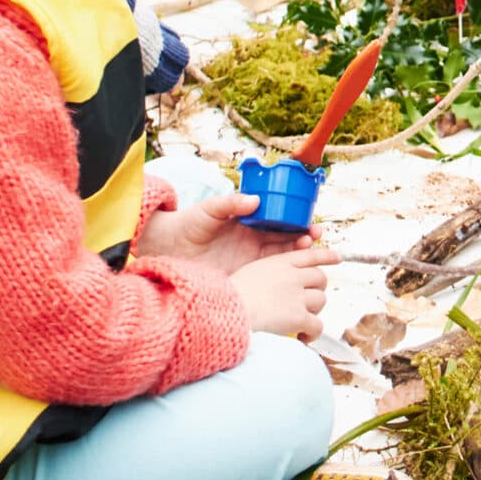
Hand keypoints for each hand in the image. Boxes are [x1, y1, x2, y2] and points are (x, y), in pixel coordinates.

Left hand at [138, 192, 321, 275]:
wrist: (165, 250)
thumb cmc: (186, 225)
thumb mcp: (209, 210)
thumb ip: (230, 203)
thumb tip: (254, 200)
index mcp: (250, 224)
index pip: (281, 223)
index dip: (298, 223)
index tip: (312, 225)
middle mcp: (253, 243)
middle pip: (287, 242)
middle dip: (305, 240)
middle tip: (315, 239)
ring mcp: (248, 262)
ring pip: (281, 260)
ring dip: (297, 257)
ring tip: (309, 254)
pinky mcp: (241, 278)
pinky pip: (266, 278)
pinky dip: (281, 277)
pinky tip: (292, 278)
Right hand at [230, 243, 339, 339]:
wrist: (226, 314)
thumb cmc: (229, 298)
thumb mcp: (249, 273)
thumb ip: (268, 274)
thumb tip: (274, 286)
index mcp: (279, 262)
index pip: (310, 254)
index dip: (326, 256)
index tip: (337, 258)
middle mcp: (292, 276)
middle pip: (321, 278)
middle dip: (317, 290)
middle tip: (307, 303)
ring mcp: (297, 296)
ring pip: (321, 300)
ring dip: (314, 312)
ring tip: (300, 322)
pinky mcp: (298, 317)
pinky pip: (317, 325)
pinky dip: (312, 334)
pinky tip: (302, 338)